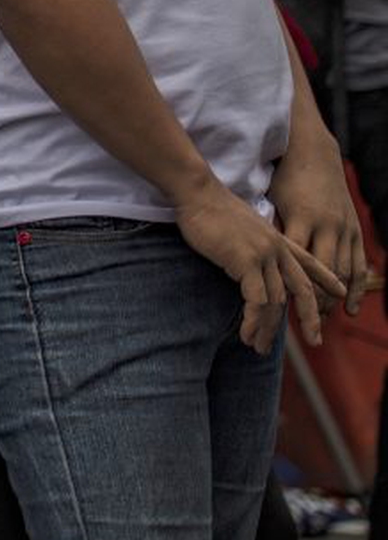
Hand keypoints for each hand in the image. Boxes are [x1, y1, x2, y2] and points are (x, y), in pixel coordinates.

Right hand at [174, 186, 344, 351]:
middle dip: (311, 318)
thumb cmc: (210, 209)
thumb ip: (253, 244)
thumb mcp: (241, 225)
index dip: (327, 278)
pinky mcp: (247, 261)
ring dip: (268, 329)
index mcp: (278, 239)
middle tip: (315, 341)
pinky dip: (253, 320)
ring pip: (276, 302)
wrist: (197, 193)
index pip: (310, 262)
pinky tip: (246, 332)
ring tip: (257, 346)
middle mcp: (278, 249)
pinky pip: (257, 300)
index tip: (341, 293)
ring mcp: (264, 255)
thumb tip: (249, 261)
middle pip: (302, 290)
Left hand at [267, 134, 367, 316]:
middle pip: (320, 272)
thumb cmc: (283, 180)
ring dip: (330, 300)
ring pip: (340, 273)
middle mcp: (326, 225)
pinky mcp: (355, 230)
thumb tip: (245, 256)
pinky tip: (348, 309)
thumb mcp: (270, 201)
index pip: (292, 260)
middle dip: (309, 302)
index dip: (285, 285)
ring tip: (318, 323)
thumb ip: (264, 229)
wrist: (314, 154)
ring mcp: (344, 228)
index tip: (270, 309)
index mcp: (301, 219)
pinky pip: (359, 265)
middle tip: (293, 325)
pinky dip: (356, 289)